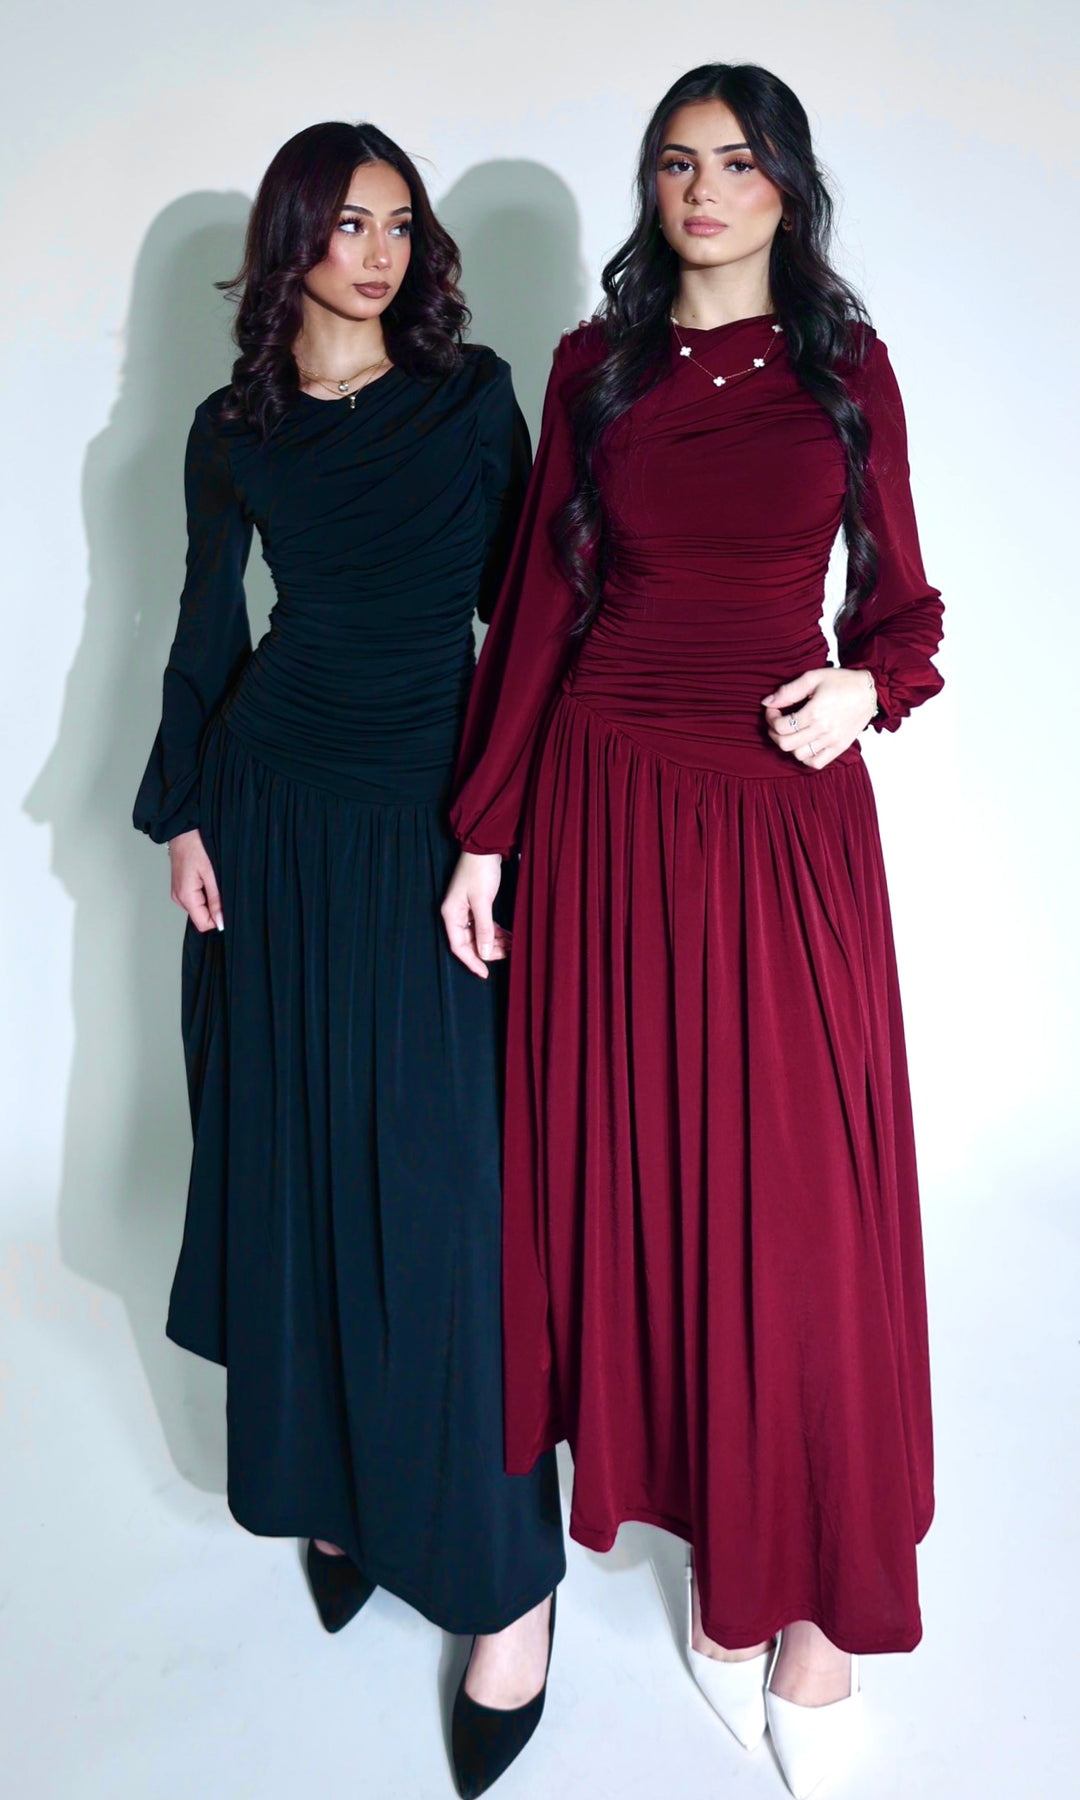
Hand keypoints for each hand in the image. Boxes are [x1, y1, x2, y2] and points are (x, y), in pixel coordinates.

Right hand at [168, 829, 223, 932]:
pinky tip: (208, 878)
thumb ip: (216, 900)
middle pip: (202, 916)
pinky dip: (206, 892)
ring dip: (211, 899)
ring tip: (213, 879)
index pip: (203, 924)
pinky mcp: (181, 887)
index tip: (229, 906)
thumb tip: (220, 922)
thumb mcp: (211, 873)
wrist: (183, 829)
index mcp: (185, 896)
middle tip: (222, 887)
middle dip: (216, 908)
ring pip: (200, 907)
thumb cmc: (196, 845)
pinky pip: (196, 898)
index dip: (218, 920)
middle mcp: (179, 897)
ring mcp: (179, 892)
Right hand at [441, 852, 509, 978]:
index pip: (458, 946)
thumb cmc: (479, 871)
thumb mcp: (482, 901)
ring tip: (513, 944)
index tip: (485, 974)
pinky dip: (496, 932)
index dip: (472, 962)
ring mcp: (466, 910)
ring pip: (479, 935)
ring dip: (495, 942)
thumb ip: (484, 928)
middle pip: (470, 942)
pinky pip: (485, 926)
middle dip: (488, 951)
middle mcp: (456, 914)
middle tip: (507, 954)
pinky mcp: (476, 906)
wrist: (485, 848)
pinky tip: (509, 936)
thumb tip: (485, 952)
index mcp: (451, 914)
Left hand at [762, 668, 876, 770]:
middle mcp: (823, 729)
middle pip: (785, 743)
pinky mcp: (839, 748)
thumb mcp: (813, 678)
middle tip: (777, 722)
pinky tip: (804, 744)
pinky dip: (805, 758)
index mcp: (815, 711)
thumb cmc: (841, 682)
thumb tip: (767, 702)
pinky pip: (816, 763)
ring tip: (791, 732)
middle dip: (774, 733)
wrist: (869, 692)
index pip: (780, 726)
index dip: (770, 718)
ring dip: (789, 745)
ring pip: (798, 755)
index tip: (774, 709)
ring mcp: (832, 741)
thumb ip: (789, 690)